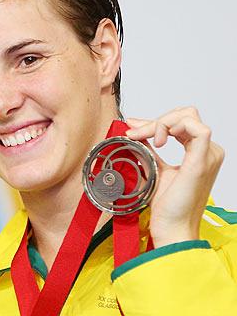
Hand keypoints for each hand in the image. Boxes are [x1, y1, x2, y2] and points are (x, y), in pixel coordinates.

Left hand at [125, 107, 223, 247]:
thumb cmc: (167, 205)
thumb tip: (135, 131)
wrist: (172, 227)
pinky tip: (158, 141)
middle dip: (155, 120)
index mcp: (200, 152)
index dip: (154, 120)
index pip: (181, 122)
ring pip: (188, 116)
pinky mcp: (202, 161)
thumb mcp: (155, 168)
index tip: (132, 126)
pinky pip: (198, 128)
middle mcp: (209, 151)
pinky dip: (172, 127)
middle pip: (184, 115)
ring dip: (160, 122)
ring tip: (144, 138)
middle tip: (134, 132)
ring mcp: (209, 155)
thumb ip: (150, 149)